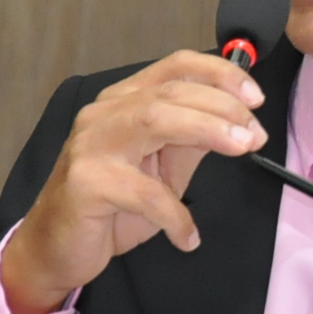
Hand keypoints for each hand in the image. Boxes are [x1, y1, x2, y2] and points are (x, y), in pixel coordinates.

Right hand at [0, 51, 267, 313]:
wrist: (56, 247)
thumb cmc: (110, 206)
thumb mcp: (162, 170)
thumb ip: (192, 141)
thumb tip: (238, 121)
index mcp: (124, 101)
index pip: (175, 66)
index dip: (219, 74)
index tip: (255, 96)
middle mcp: (104, 114)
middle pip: (170, 91)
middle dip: (222, 106)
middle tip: (256, 134)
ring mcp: (91, 145)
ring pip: (155, 120)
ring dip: (207, 130)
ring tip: (242, 150)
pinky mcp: (85, 183)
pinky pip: (144, 193)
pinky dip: (176, 216)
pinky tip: (189, 237)